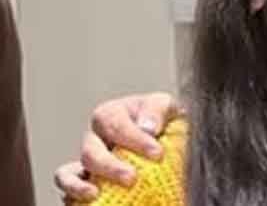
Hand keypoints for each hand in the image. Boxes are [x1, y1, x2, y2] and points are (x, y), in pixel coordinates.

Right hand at [53, 92, 181, 201]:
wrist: (164, 136)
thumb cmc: (161, 119)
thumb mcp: (165, 104)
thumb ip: (157, 110)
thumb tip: (147, 128)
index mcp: (110, 115)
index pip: (114, 125)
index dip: (134, 139)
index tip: (158, 154)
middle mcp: (94, 138)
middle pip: (90, 152)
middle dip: (109, 166)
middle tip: (132, 178)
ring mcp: (88, 163)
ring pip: (67, 174)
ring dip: (77, 186)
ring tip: (94, 194)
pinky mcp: (87, 183)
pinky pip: (70, 192)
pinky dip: (73, 197)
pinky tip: (90, 203)